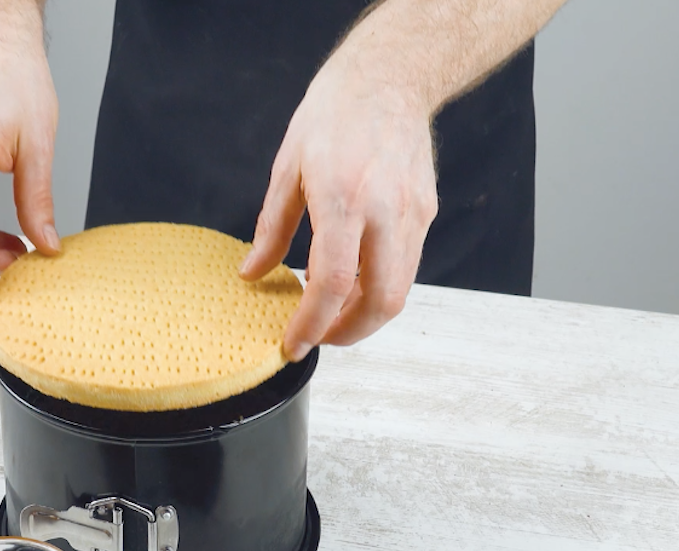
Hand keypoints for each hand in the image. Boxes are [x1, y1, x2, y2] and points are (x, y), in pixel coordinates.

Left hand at [239, 52, 438, 360]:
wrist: (390, 77)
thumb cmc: (334, 114)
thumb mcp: (287, 168)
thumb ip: (272, 228)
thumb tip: (252, 272)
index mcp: (342, 198)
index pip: (331, 282)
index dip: (311, 323)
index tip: (293, 344)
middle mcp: (384, 210)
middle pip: (380, 301)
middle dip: (348, 334)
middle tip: (318, 339)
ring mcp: (411, 213)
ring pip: (399, 290)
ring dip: (365, 316)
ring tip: (333, 316)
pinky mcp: (425, 212)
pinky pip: (407, 267)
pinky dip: (381, 288)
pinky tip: (354, 285)